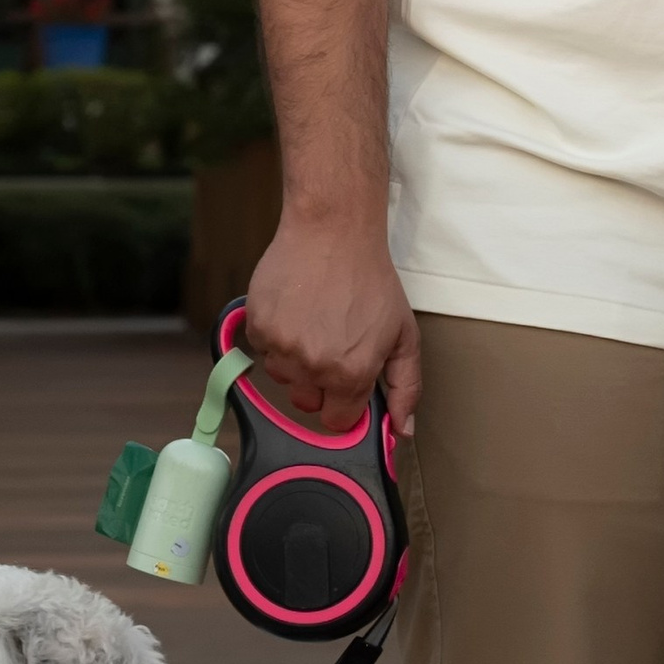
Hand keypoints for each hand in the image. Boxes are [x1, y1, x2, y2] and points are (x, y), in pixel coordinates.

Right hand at [241, 211, 423, 430]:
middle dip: (320, 382)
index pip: (337, 421)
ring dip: (296, 359)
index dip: (345, 403)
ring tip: (315, 320)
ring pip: (283, 377)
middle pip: (307, 402)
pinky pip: (263, 350)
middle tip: (333, 343)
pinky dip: (276, 336)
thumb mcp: (404, 335)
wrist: (332, 232)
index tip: (348, 382)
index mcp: (351, 374)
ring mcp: (281, 347)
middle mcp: (313, 366)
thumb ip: (406, 387)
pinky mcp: (257, 326)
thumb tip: (401, 431)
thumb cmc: (371, 281)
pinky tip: (296, 310)